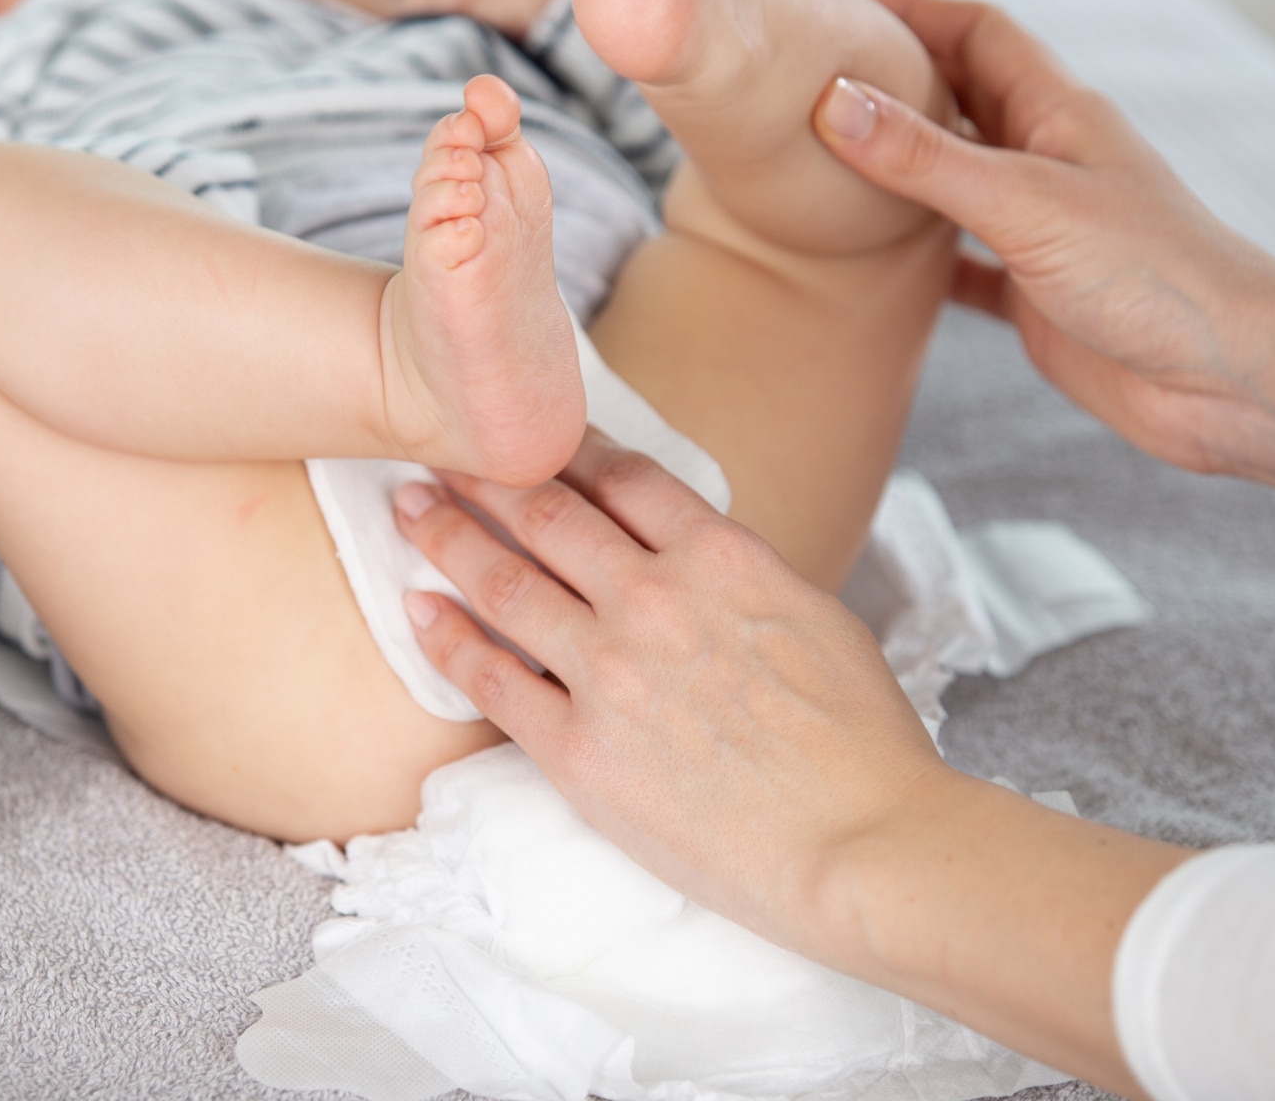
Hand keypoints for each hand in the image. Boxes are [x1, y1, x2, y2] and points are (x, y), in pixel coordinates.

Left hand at [395, 430, 1186, 1096]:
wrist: (863, 843)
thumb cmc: (859, 734)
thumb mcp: (810, 612)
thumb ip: (733, 570)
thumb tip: (683, 547)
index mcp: (721, 556)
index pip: (619, 475)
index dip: (562, 445)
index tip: (526, 432)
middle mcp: (654, 598)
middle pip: (546, 513)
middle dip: (485, 474)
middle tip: (441, 452)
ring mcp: (611, 673)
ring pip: (506, 583)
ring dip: (449, 536)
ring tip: (411, 509)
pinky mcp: (580, 751)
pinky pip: (494, 681)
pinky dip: (448, 639)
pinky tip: (419, 609)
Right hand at [815, 0, 1274, 484]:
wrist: (1220, 380)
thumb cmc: (1153, 277)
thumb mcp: (1025, 205)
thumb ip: (928, 159)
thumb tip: (837, 104)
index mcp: (1057, 114)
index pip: (975, 32)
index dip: (908, 10)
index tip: (836, 8)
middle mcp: (1046, 161)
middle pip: (957, 98)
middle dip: (891, 82)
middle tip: (813, 83)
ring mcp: (1038, 226)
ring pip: (953, 178)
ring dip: (897, 168)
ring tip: (825, 165)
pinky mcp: (1031, 290)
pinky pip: (960, 261)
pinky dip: (917, 258)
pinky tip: (876, 269)